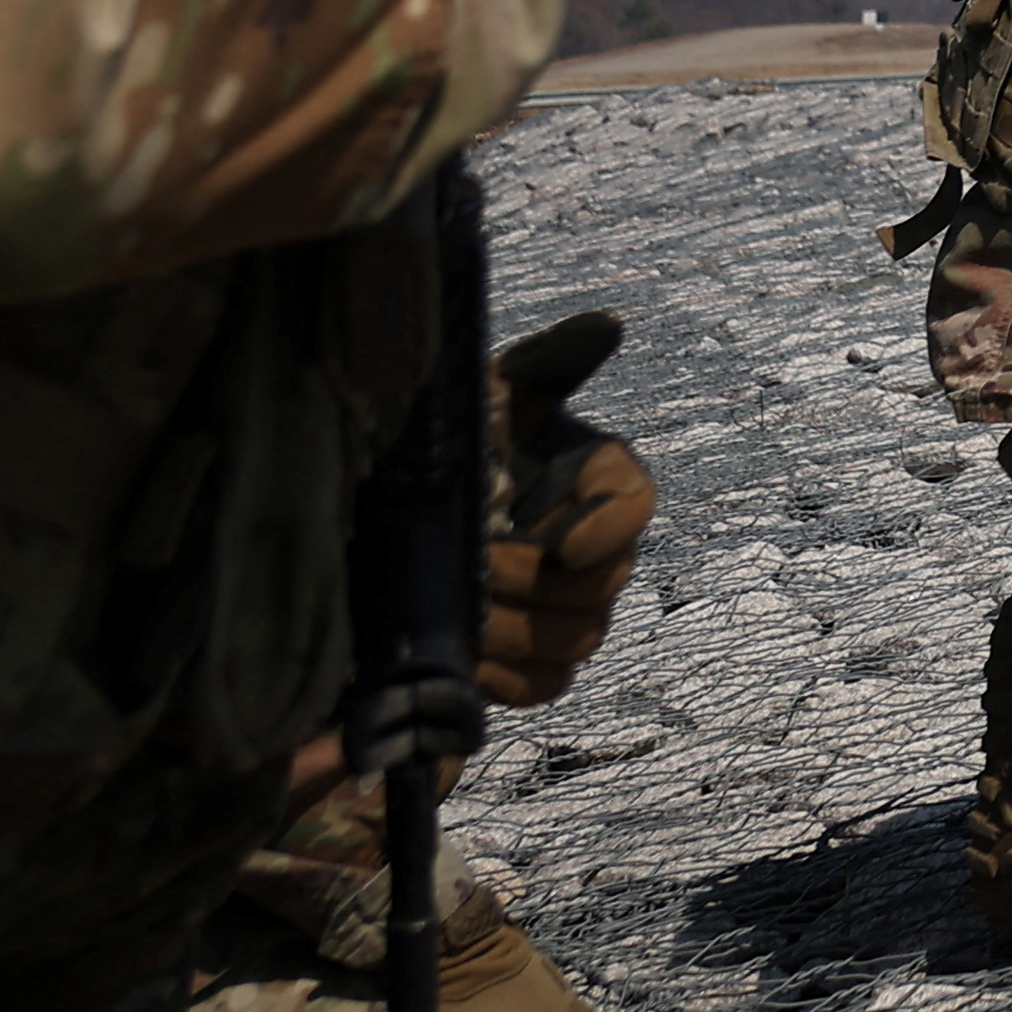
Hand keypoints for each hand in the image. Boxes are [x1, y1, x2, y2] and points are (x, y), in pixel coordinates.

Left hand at [479, 309, 650, 709]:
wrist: (376, 516)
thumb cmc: (443, 448)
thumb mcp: (486, 395)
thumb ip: (546, 363)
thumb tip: (608, 324)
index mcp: (599, 481)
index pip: (634, 506)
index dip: (607, 530)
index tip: (560, 542)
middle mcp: (596, 551)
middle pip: (605, 586)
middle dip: (535, 581)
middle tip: (474, 567)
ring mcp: (568, 612)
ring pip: (576, 641)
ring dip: (516, 630)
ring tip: (459, 610)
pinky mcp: (530, 663)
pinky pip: (542, 687)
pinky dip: (503, 676)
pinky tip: (458, 651)